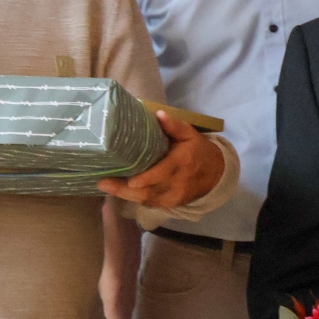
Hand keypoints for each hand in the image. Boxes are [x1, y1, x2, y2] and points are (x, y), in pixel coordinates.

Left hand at [97, 111, 224, 207]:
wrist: (215, 173)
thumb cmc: (198, 150)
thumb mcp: (190, 134)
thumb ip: (174, 126)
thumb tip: (158, 114)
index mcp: (181, 163)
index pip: (161, 174)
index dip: (144, 179)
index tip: (127, 178)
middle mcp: (177, 183)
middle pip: (148, 191)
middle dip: (124, 189)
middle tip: (103, 182)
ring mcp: (174, 196)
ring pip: (146, 199)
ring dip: (125, 195)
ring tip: (106, 186)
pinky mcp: (171, 204)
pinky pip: (150, 203)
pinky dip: (135, 198)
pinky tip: (120, 191)